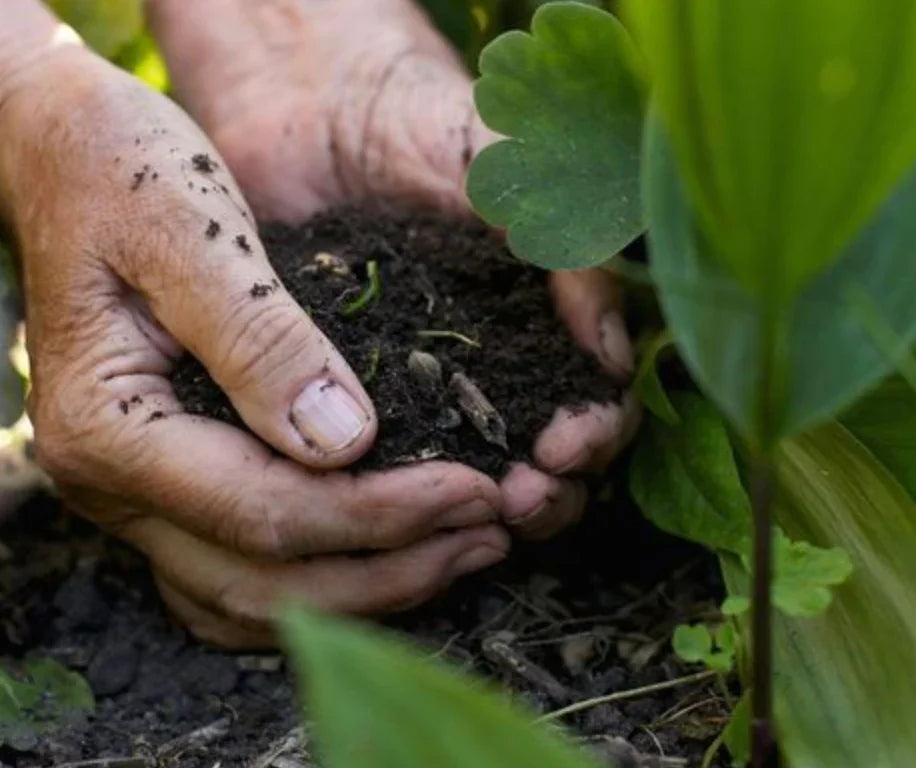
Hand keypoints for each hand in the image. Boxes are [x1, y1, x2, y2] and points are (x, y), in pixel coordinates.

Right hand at [0, 51, 507, 646]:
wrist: (57, 152)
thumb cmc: (118, 170)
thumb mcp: (193, 232)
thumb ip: (261, 340)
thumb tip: (346, 442)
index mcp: (106, 426)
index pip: (264, 513)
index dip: (381, 515)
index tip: (476, 489)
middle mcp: (104, 484)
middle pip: (261, 582)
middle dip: (387, 571)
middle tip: (490, 536)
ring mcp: (124, 494)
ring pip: (246, 599)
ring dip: (358, 591)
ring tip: (460, 552)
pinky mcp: (155, 481)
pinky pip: (232, 571)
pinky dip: (310, 580)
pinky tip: (384, 555)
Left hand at [149, 0, 640, 539]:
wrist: (307, 104)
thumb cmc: (421, 123)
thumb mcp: (513, 173)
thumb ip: (570, 250)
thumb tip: (609, 354)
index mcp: (542, 324)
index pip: (594, 405)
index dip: (594, 436)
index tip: (566, 445)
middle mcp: (489, 367)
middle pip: (542, 462)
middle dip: (547, 491)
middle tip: (519, 498)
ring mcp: (418, 387)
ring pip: (467, 476)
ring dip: (481, 509)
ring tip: (469, 515)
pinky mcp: (345, 394)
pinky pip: (377, 459)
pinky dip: (392, 493)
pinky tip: (388, 507)